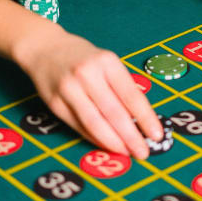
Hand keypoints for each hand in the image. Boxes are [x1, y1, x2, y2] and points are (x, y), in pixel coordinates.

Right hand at [14, 26, 161, 158]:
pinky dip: (94, 138)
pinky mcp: (55, 103)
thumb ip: (121, 87)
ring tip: (127, 152)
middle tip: (143, 152)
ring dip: (113, 142)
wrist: (44, 48)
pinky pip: (78, 125)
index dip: (146, 118)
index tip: (157, 135)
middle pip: (114, 112)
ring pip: (94, 122)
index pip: (131, 95)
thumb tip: (140, 121)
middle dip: (131, 136)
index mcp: (107, 62)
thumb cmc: (84, 58)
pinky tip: (107, 145)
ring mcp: (69, 89)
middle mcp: (87, 74)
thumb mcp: (107, 63)